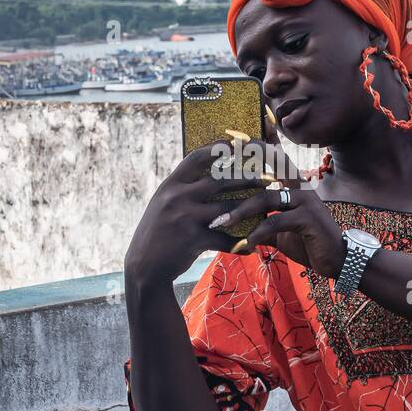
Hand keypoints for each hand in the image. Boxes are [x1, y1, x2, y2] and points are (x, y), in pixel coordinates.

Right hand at [124, 138, 274, 286]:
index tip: (241, 144)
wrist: (144, 266)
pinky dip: (240, 244)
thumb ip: (182, 188)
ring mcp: (186, 218)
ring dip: (251, 206)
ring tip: (267, 204)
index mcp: (171, 184)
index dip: (220, 148)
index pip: (197, 157)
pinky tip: (251, 246)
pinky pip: (225, 239)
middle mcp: (177, 197)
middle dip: (248, 178)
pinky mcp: (194, 240)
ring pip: (228, 208)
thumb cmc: (156, 233)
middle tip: (267, 177)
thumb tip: (206, 172)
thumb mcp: (163, 203)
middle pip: (221, 181)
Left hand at [211, 134, 345, 278]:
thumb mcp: (280, 231)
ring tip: (220, 222)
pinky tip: (246, 244)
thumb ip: (261, 222)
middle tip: (212, 179)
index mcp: (293, 183)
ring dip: (240, 211)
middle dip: (240, 169)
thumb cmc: (308, 242)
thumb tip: (235, 226)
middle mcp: (300, 185)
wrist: (337, 260)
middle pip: (267, 166)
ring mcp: (306, 200)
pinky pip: (276, 222)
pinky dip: (258, 233)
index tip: (227, 144)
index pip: (272, 156)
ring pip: (266, 197)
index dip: (252, 147)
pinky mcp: (309, 218)